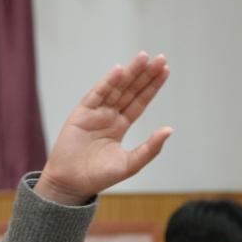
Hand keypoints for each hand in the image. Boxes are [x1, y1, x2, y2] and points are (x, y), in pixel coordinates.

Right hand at [36, 52, 172, 204]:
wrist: (71, 184)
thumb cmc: (99, 177)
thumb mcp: (130, 164)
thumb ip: (150, 148)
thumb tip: (170, 130)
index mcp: (120, 125)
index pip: (140, 101)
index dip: (152, 86)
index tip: (165, 70)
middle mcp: (109, 115)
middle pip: (130, 90)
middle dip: (145, 74)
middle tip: (160, 58)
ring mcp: (95, 113)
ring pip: (116, 88)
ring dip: (129, 73)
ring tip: (144, 58)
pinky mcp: (81, 114)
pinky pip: (96, 95)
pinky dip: (107, 83)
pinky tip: (119, 72)